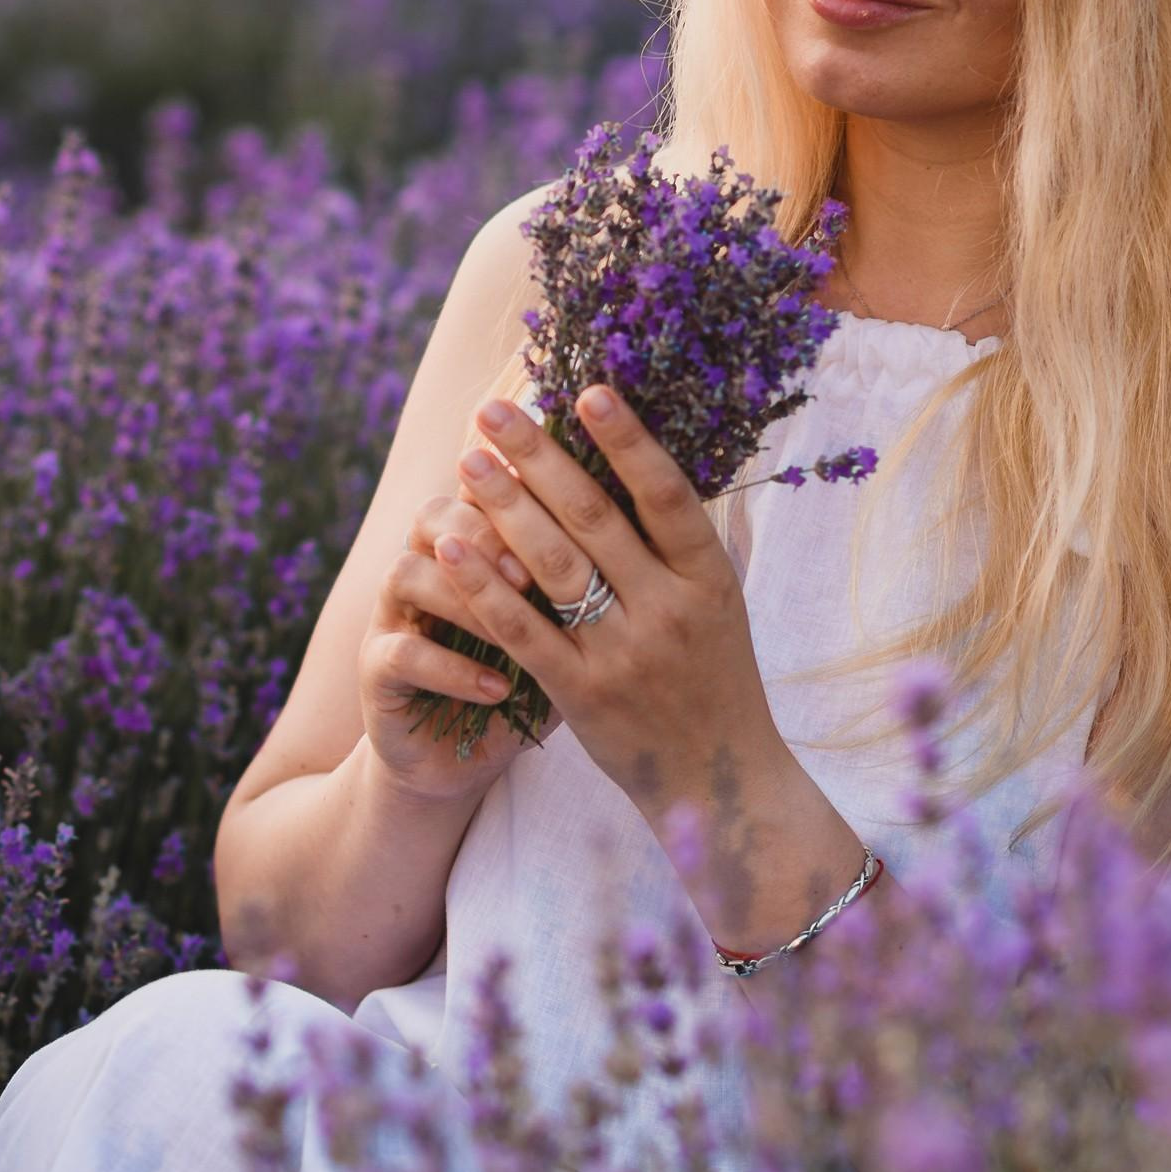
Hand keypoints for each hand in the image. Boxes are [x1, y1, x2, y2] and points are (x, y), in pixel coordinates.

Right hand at [359, 491, 563, 804]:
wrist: (459, 754)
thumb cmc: (530, 676)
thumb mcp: (568, 624)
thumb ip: (593, 577)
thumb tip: (657, 531)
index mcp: (469, 543)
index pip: (481, 487)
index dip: (514, 485)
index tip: (565, 505)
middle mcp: (424, 566)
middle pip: (435, 515)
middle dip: (486, 531)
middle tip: (536, 566)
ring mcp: (393, 615)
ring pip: (408, 573)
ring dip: (467, 597)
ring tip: (519, 624)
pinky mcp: (377, 670)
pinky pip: (402, 653)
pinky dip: (452, 668)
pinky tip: (497, 686)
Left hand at [442, 384, 782, 813]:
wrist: (720, 782)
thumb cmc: (715, 679)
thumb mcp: (718, 606)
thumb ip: (680, 544)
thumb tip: (638, 456)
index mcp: (710, 579)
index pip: (668, 495)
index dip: (629, 440)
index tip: (588, 390)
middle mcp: (670, 610)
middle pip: (597, 518)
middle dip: (540, 458)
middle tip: (494, 412)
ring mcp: (626, 655)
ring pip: (554, 567)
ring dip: (504, 508)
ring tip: (467, 462)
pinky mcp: (583, 696)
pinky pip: (523, 632)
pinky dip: (484, 587)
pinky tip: (450, 549)